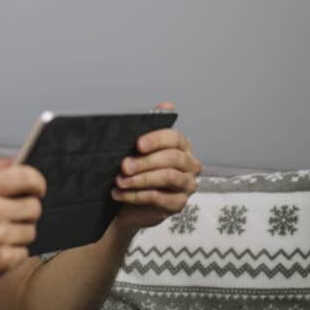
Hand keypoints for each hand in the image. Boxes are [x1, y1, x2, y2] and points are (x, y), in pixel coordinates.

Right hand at [0, 158, 45, 293]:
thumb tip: (16, 161)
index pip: (27, 177)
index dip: (37, 182)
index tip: (36, 189)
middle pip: (34, 206)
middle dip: (25, 210)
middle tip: (9, 215)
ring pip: (31, 230)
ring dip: (19, 232)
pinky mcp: (0, 261)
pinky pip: (24, 252)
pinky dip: (13, 252)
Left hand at [111, 101, 201, 232]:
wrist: (127, 203)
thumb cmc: (135, 171)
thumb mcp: (137, 148)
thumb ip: (149, 126)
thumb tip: (168, 105)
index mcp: (182, 147)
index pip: (176, 138)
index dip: (157, 139)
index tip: (138, 144)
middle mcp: (189, 165)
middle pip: (173, 159)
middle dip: (145, 162)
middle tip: (124, 166)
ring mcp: (186, 185)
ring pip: (168, 177)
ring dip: (141, 179)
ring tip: (120, 181)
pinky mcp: (178, 204)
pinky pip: (160, 198)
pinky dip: (137, 195)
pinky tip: (120, 194)